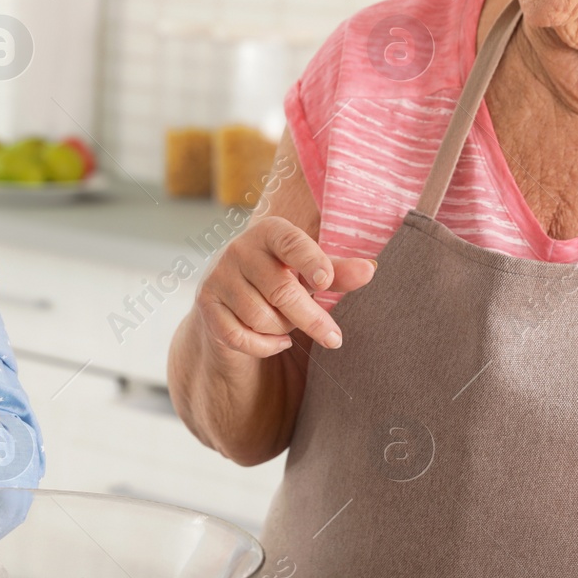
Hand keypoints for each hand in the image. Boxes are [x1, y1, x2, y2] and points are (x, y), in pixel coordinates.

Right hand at [194, 216, 375, 356]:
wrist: (232, 296)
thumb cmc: (281, 278)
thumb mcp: (309, 272)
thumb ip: (337, 272)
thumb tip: (370, 269)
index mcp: (269, 231)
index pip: (291, 242)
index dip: (310, 261)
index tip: (325, 282)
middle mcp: (239, 249)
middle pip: (280, 290)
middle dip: (311, 318)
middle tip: (335, 338)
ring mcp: (218, 278)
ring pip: (260, 317)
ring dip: (283, 329)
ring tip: (288, 324)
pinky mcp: (207, 307)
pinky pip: (240, 336)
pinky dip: (265, 345)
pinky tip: (277, 340)